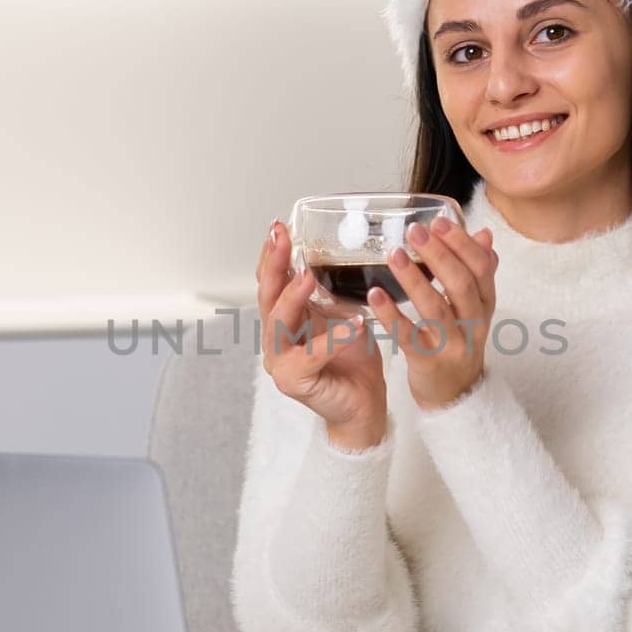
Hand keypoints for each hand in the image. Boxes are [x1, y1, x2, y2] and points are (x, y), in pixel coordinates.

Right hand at [256, 220, 387, 449]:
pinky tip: (354, 323)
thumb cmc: (353, 359)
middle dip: (274, 265)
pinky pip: (312, 355)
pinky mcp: (294, 381)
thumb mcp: (343, 313)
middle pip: (267, 296)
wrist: (364, 404)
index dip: (272, 254)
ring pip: (279, 323)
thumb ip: (331, 290)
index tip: (279, 227)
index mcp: (285, 318)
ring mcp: (280, 361)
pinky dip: (333, 338)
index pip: (270, 281)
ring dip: (293, 297)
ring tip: (308, 276)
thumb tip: (341, 250)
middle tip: (283, 238)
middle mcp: (276, 338)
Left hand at [366, 217, 496, 411]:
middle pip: (461, 284)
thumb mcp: (474, 308)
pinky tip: (374, 295)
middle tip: (415, 230)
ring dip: (415, 280)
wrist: (456, 396)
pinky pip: (409, 337)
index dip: (462, 243)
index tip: (439, 221)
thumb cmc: (459, 343)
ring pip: (436, 309)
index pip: (482, 268)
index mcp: (485, 305)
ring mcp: (451, 345)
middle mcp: (473, 324)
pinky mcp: (427, 362)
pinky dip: (392, 315)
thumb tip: (484, 233)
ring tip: (395, 254)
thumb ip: (477, 272)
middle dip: (439, 254)